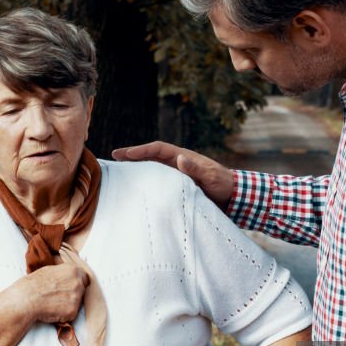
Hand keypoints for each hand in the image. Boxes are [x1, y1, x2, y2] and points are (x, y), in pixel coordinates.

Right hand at [20, 263, 87, 323]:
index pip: (84, 277)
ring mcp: (76, 297)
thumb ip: (64, 272)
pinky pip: (72, 313)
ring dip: (69, 304)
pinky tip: (53, 310)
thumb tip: (71, 275)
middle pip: (82, 290)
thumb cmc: (34, 284)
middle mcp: (78, 283)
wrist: (25, 299)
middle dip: (74, 293)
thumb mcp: (50, 270)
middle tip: (59, 296)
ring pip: (78, 302)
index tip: (69, 287)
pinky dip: (65, 314)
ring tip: (54, 302)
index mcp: (73, 270)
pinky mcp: (73, 311)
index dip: (77, 283)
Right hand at [111, 141, 233, 207]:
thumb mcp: (210, 176)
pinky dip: (146, 183)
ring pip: (152, 169)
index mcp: (183, 157)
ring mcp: (176, 175)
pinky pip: (158, 183)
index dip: (140, 150)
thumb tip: (179, 158)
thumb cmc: (223, 184)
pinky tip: (136, 189)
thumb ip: (195, 168)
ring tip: (119, 172)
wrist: (233, 197)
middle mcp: (177, 164)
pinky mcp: (177, 187)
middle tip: (113, 158)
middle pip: (150, 157)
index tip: (124, 154)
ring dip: (137, 169)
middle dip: (132, 156)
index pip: (157, 149)